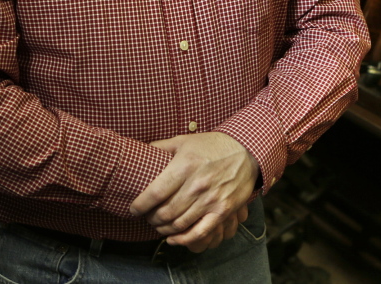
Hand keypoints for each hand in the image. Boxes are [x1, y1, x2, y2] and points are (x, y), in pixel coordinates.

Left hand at [129, 132, 258, 249]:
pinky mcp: (223, 210)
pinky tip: (173, 238)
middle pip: (165, 213)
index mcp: (184, 166)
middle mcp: (197, 185)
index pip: (154, 193)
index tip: (134, 209)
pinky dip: (183, 239)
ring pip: (179, 224)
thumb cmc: (212, 145)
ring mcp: (211, 199)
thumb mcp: (184, 140)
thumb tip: (141, 152)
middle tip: (148, 217)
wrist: (246, 151)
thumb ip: (161, 147)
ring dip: (164, 229)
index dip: (140, 205)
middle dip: (151, 219)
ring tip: (159, 225)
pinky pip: (200, 232)